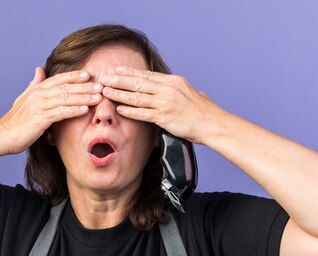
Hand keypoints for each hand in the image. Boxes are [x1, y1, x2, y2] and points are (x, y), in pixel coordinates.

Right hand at [0, 67, 102, 152]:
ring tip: (98, 97)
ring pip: (65, 98)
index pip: (58, 79)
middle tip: (100, 85)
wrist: (3, 135)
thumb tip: (39, 69)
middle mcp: (38, 95)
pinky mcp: (40, 119)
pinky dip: (73, 110)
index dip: (73, 76)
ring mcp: (39, 106)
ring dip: (83, 97)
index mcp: (36, 89)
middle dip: (84, 86)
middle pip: (65, 87)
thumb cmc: (16, 121)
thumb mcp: (24, 98)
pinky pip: (60, 112)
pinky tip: (85, 110)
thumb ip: (34, 84)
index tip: (88, 74)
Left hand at [100, 66, 225, 144]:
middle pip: (138, 82)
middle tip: (104, 77)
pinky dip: (130, 111)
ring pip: (137, 96)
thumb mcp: (191, 93)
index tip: (117, 69)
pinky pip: (143, 113)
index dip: (130, 71)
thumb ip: (178, 90)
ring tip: (106, 91)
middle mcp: (168, 89)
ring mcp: (165, 103)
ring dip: (119, 93)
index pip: (147, 74)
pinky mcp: (164, 117)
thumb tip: (174, 88)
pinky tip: (119, 109)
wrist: (212, 123)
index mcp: (173, 81)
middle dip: (119, 79)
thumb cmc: (203, 111)